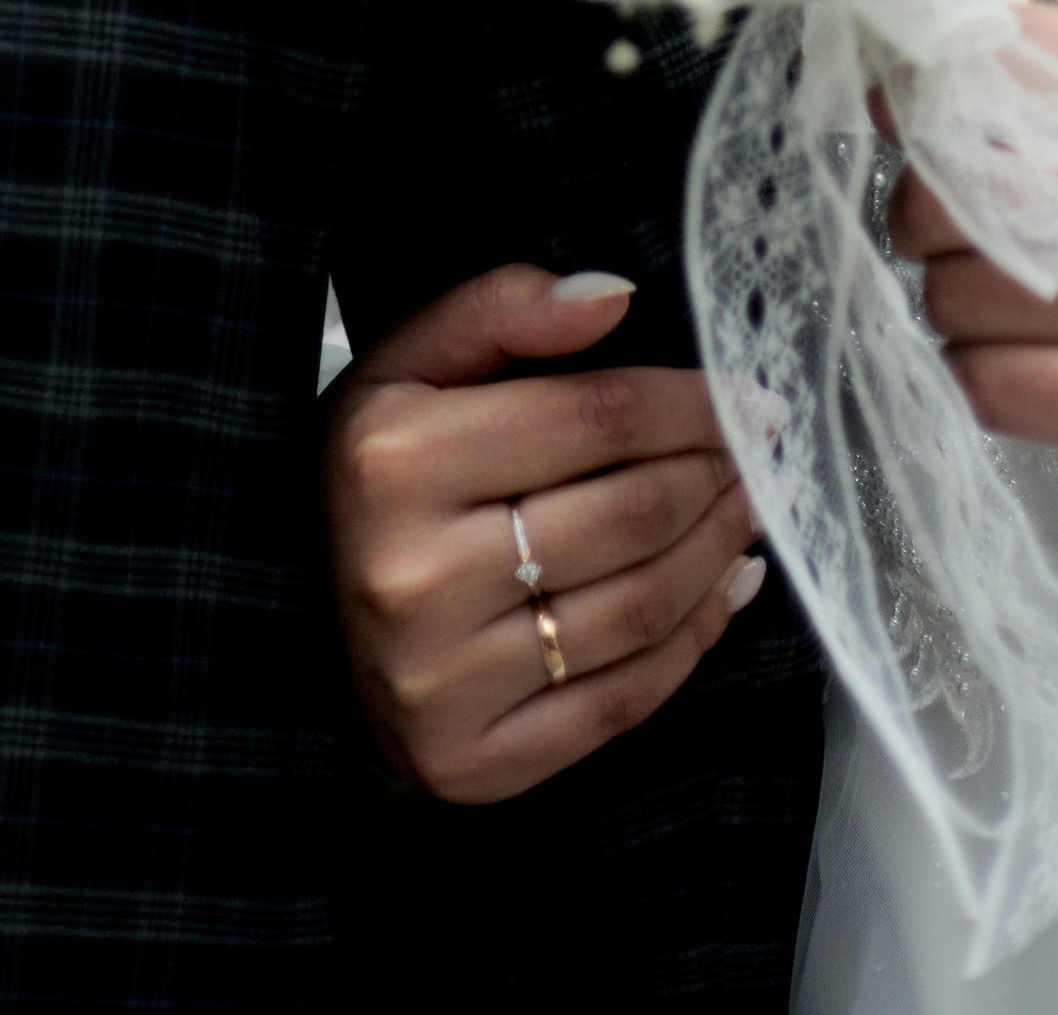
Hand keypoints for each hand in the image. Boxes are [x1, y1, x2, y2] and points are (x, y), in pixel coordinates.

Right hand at [322, 261, 767, 800]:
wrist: (297, 616)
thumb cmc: (375, 476)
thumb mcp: (406, 365)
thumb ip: (501, 309)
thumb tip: (614, 294)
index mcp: (394, 461)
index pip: (595, 418)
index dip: (692, 403)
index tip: (749, 395)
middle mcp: (413, 577)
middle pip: (629, 515)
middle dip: (717, 474)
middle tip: (760, 451)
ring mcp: (441, 683)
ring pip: (638, 610)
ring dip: (718, 552)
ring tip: (749, 509)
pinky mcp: (471, 764)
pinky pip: (620, 704)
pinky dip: (693, 642)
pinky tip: (721, 591)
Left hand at [891, 3, 1057, 514]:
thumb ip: (1019, 94)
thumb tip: (888, 90)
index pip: (988, 62)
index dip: (927, 101)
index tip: (924, 132)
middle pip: (953, 184)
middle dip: (922, 220)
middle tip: (960, 242)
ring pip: (959, 293)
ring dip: (952, 310)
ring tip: (1010, 313)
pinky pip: (992, 383)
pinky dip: (979, 379)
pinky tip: (1025, 369)